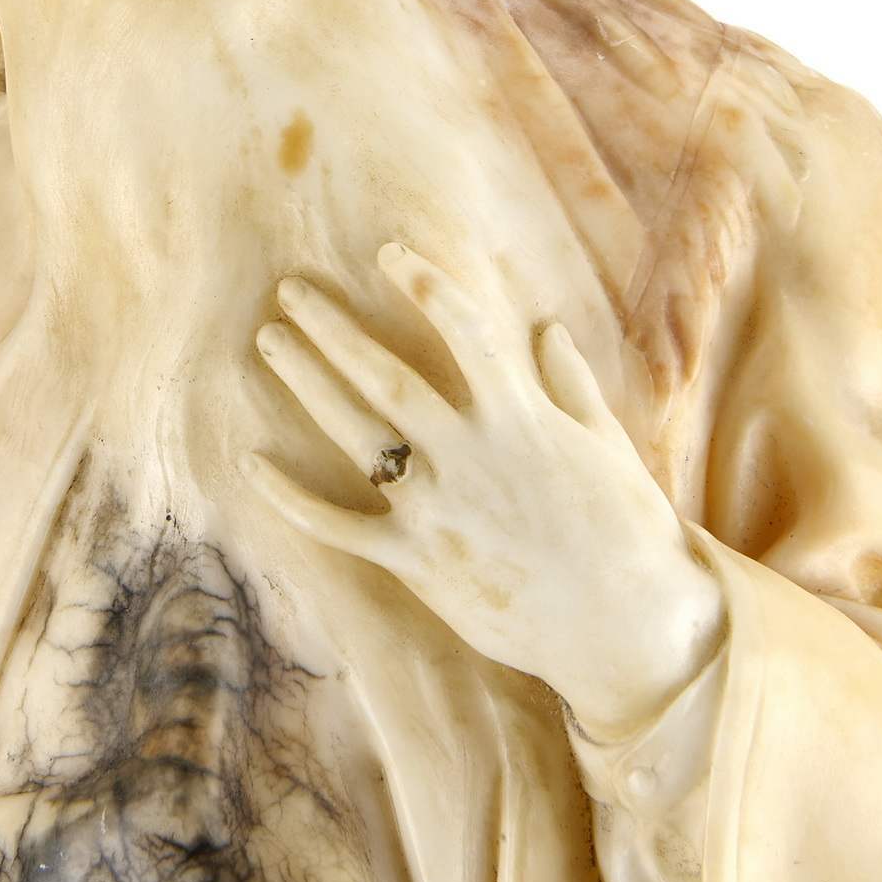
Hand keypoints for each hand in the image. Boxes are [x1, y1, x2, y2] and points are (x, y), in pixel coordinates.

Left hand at [244, 241, 722, 735]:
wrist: (631, 628)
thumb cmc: (630, 533)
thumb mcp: (605, 446)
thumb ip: (569, 385)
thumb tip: (546, 329)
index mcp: (520, 419)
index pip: (464, 332)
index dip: (425, 285)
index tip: (389, 252)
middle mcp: (469, 457)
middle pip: (385, 377)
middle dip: (334, 328)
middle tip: (290, 289)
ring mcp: (438, 511)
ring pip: (356, 434)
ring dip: (307, 384)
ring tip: (269, 341)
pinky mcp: (418, 564)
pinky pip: (339, 526)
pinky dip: (290, 497)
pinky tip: (250, 463)